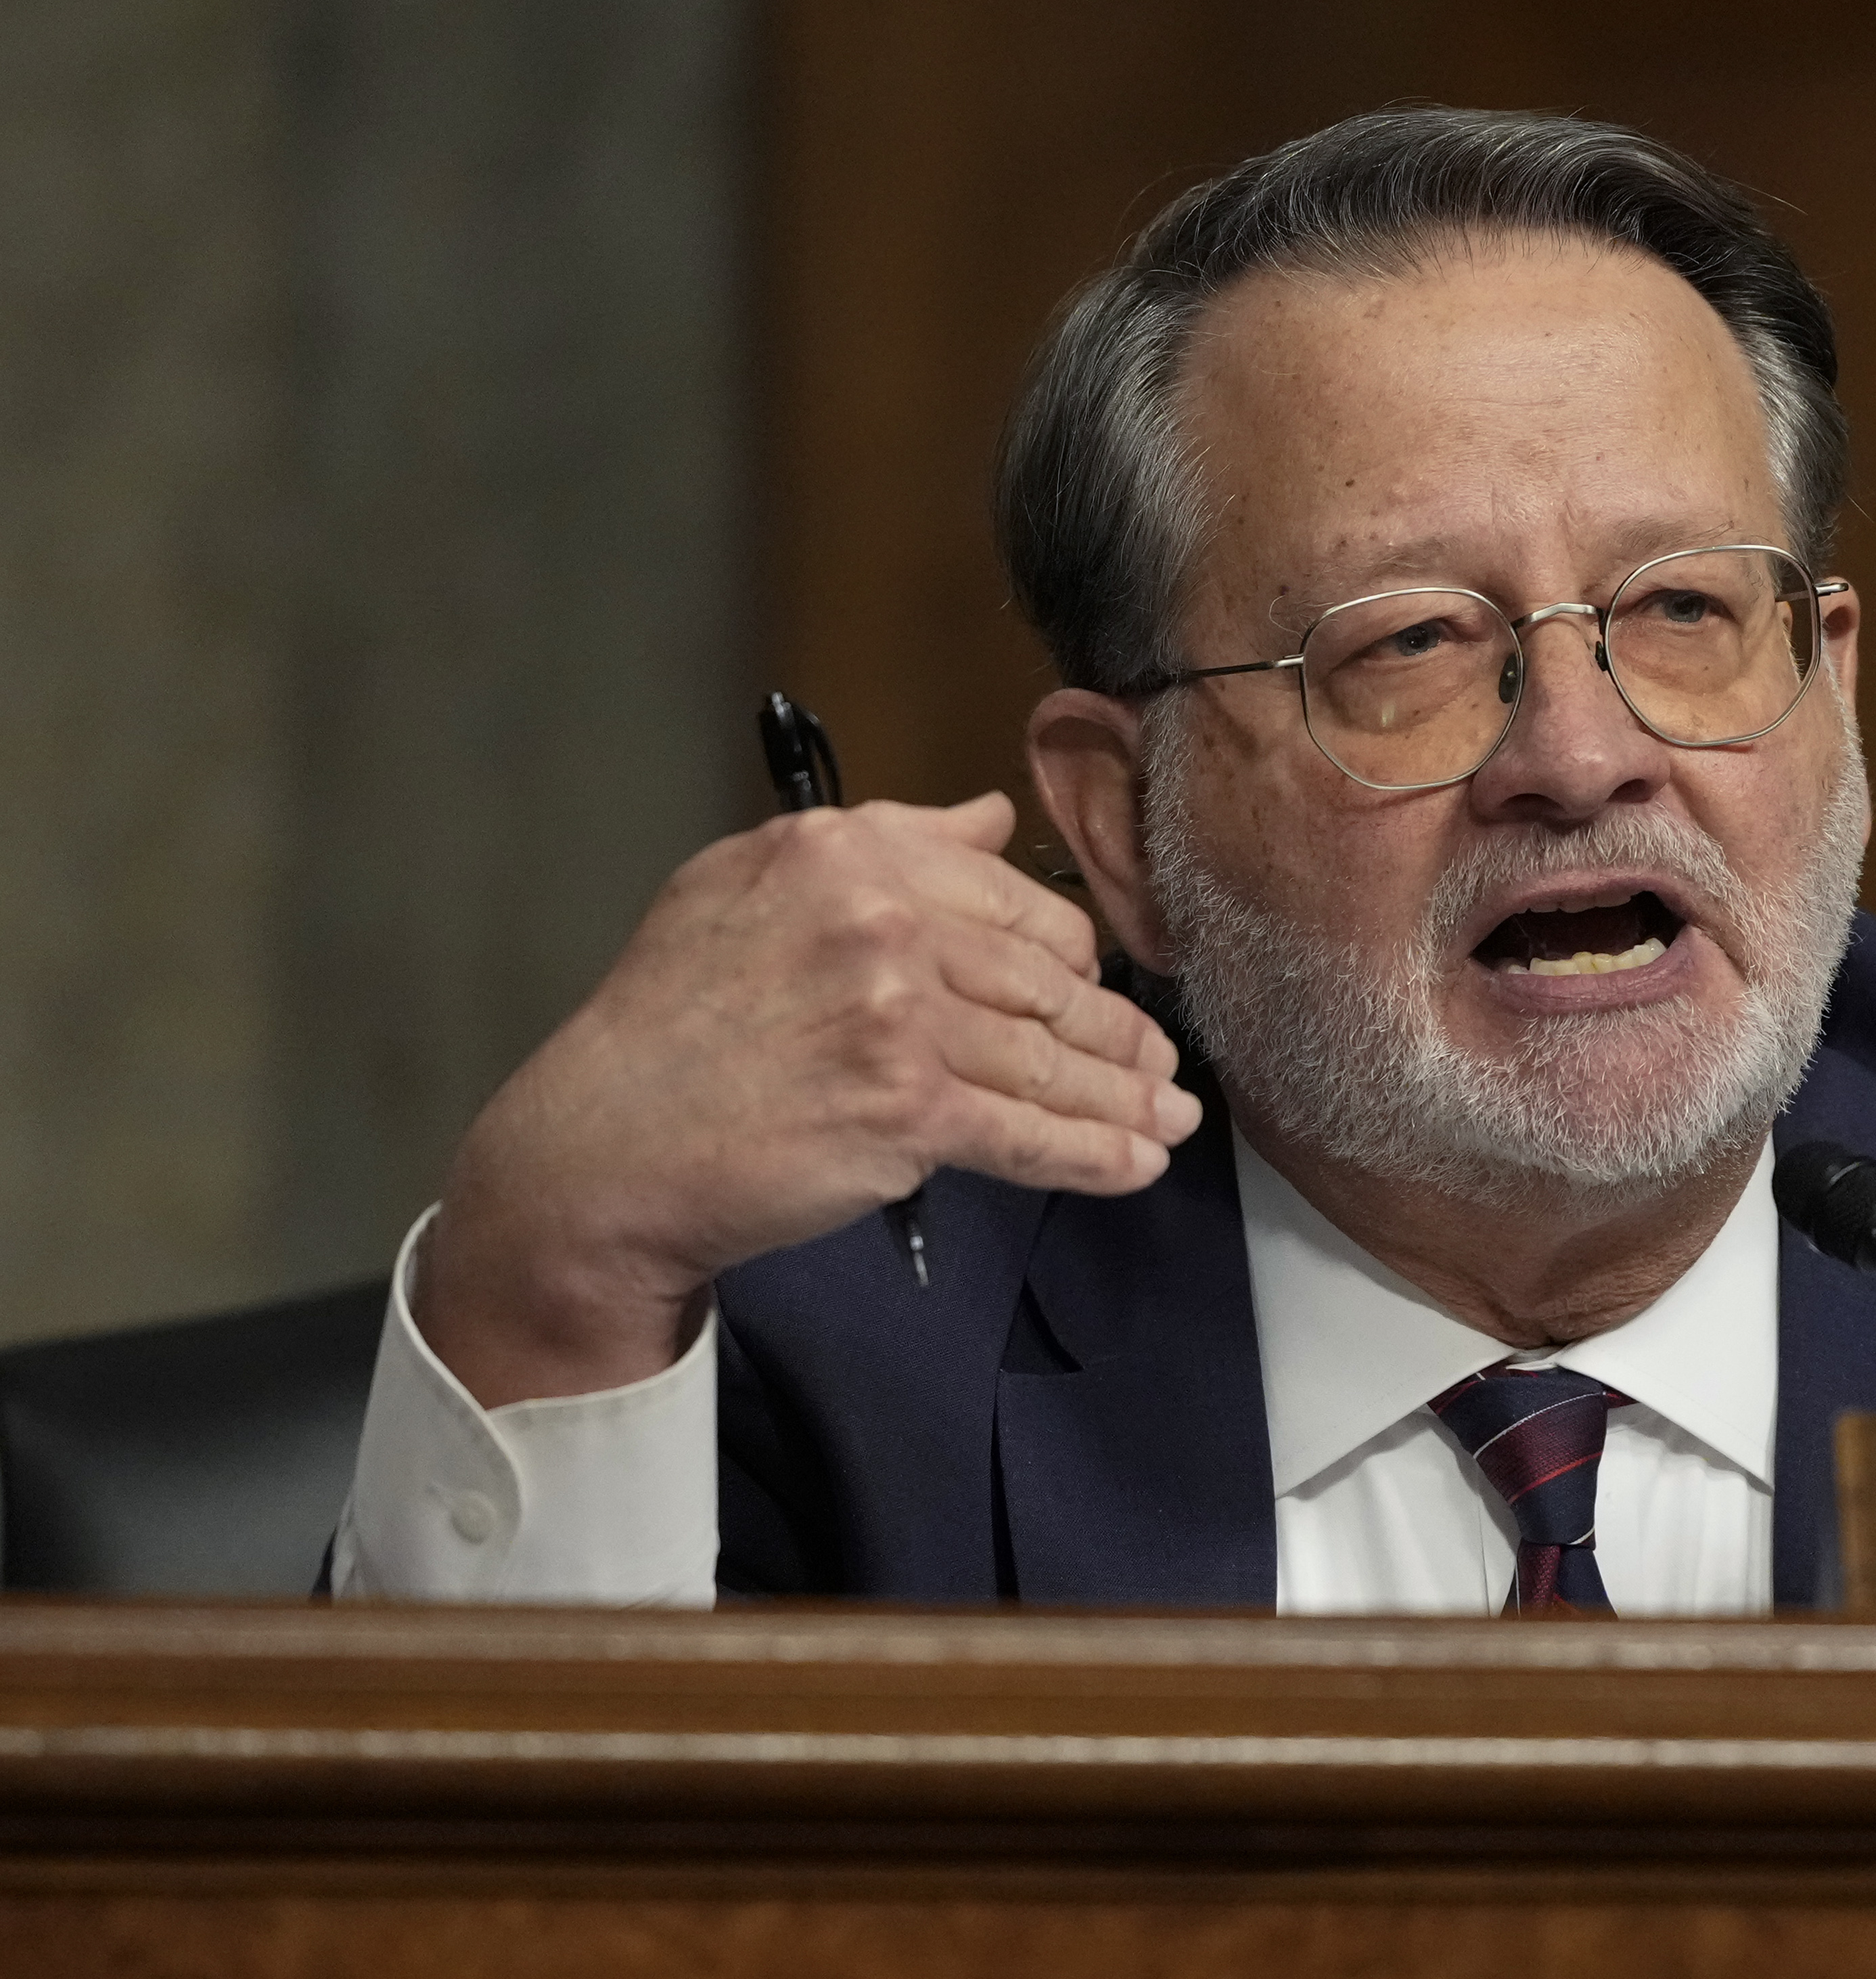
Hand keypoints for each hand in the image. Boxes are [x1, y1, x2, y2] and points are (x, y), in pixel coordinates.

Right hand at [417, 793, 1200, 1404]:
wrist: (605, 1145)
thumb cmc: (672, 1022)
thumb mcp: (752, 886)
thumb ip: (889, 842)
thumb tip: (993, 815)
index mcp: (849, 853)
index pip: (1012, 899)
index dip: (1070, 956)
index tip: (1094, 990)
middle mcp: (881, 921)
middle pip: (1048, 980)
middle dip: (1116, 1033)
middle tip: (1159, 1067)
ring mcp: (899, 1017)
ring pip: (1050, 1061)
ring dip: (1126, 1098)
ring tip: (1167, 1118)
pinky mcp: (908, 1111)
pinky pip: (1030, 1134)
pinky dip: (1096, 1154)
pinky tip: (1136, 1162)